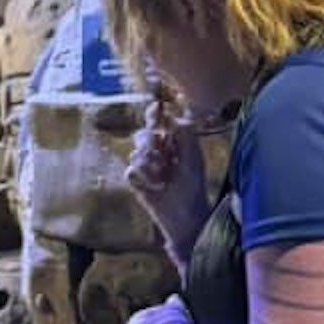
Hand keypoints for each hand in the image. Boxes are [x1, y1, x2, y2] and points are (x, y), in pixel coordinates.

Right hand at [126, 99, 208, 261]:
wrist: (183, 216)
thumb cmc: (192, 187)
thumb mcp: (193, 158)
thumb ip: (185, 135)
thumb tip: (171, 115)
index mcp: (173, 143)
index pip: (160, 123)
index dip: (155, 114)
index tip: (155, 108)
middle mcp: (158, 152)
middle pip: (143, 135)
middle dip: (150, 142)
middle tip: (161, 154)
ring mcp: (145, 167)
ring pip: (135, 153)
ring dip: (149, 165)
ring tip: (162, 177)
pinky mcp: (136, 181)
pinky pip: (130, 171)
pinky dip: (141, 178)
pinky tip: (153, 186)